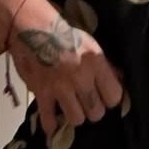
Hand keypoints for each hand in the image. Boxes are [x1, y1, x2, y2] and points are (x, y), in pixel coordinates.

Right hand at [7, 0, 122, 131]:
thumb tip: (119, 80)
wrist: (30, 25)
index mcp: (96, 61)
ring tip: (71, 109)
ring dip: (74, 116)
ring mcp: (60, 86)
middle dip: (92, 110)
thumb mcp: (89, 43)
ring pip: (77, 119)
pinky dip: (50, 124)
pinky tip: (52, 122)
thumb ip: (103, 64)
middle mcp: (81, 76)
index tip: (104, 96)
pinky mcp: (41, 92)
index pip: (114, 96)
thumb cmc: (63, 31)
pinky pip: (48, 119)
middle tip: (86, 104)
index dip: (110, 99)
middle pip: (96, 112)